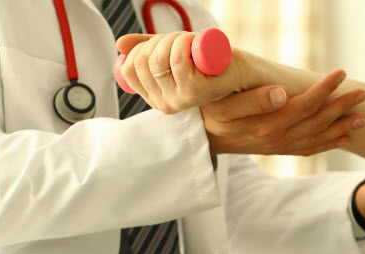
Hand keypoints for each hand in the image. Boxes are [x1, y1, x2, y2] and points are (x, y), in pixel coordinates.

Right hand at [117, 32, 242, 112]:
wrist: (244, 71)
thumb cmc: (209, 62)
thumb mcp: (172, 54)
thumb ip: (146, 50)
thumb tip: (120, 44)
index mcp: (155, 98)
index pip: (129, 67)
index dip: (144, 47)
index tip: (165, 43)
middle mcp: (166, 104)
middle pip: (143, 61)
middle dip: (160, 40)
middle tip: (183, 38)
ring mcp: (181, 100)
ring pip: (159, 58)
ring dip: (174, 38)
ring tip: (191, 41)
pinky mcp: (196, 93)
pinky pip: (176, 60)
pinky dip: (184, 42)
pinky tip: (196, 42)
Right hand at [202, 70, 364, 155]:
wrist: (199, 138)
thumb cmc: (209, 112)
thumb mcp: (223, 104)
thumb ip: (252, 99)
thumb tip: (281, 94)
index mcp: (266, 124)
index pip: (304, 105)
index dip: (324, 90)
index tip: (340, 74)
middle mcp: (276, 138)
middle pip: (317, 121)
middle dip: (342, 107)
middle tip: (363, 93)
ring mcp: (278, 146)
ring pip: (317, 137)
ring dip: (342, 127)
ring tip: (363, 117)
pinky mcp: (277, 150)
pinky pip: (308, 149)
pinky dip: (328, 144)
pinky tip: (344, 138)